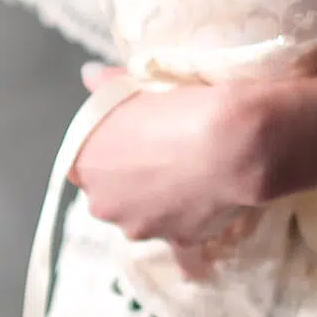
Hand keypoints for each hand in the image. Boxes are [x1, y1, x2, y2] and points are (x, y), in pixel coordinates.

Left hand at [68, 64, 270, 257]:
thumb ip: (108, 86)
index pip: (83, 165)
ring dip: (156, 202)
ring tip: (186, 175)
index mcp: (86, 164)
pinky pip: (176, 232)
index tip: (129, 142)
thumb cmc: (180, 107)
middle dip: (128, 182)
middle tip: (160, 156)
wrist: (233, 141)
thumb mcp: (138, 86)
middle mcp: (104, 204)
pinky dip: (185, 217)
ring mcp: (139, 228)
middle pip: (110, 195)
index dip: (106, 154)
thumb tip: (89, 74)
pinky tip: (202, 198)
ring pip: (141, 216)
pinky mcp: (176, 242)